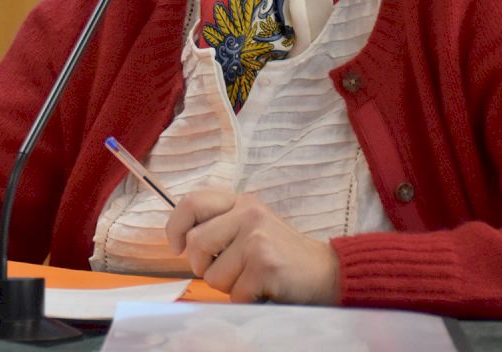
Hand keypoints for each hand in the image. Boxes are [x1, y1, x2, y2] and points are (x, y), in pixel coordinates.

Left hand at [166, 190, 339, 304]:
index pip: (192, 202)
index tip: (177, 247)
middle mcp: (248, 213)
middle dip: (203, 266)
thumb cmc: (281, 254)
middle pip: (196, 243)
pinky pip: (234, 293)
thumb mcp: (251, 226)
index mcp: (241, 201)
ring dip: (229, 286)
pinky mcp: (264, 265)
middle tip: (225, 270)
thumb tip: (181, 240)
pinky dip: (246, 298)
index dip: (175, 227)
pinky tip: (265, 288)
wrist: (326, 272)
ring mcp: (256, 238)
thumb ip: (221, 225)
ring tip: (253, 278)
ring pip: (212, 275)